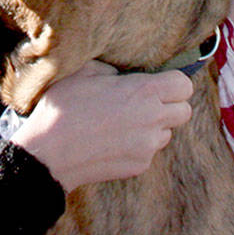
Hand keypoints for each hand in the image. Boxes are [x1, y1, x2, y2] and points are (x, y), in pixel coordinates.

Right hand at [9, 61, 192, 192]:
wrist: (49, 152)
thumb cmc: (64, 107)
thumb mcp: (84, 71)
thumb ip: (113, 69)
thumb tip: (122, 75)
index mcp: (144, 91)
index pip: (184, 85)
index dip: (173, 82)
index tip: (158, 82)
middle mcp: (153, 119)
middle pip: (184, 111)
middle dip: (170, 104)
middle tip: (144, 101)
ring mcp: (148, 146)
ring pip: (167, 133)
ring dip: (154, 126)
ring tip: (124, 122)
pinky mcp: (139, 165)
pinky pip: (149, 151)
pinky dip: (138, 145)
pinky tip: (113, 140)